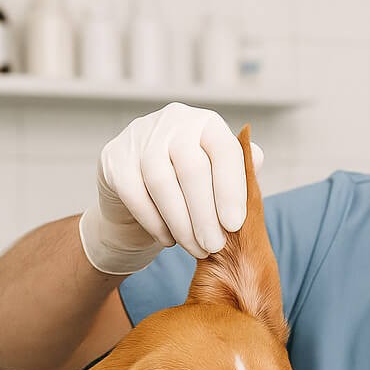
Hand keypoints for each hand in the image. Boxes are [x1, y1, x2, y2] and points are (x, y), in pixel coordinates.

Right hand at [78, 103, 264, 273]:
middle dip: (206, 214)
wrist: (142, 194)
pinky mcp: (113, 157)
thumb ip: (241, 172)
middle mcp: (174, 121)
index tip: (234, 225)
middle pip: (192, 169)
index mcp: (207, 123)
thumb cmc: (192, 188)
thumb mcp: (220, 179)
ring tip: (196, 249)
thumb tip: (256, 159)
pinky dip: (154, 222)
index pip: (224, 151)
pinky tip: (169, 240)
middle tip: (214, 247)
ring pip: (161, 182)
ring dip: (181, 223)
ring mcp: (139, 135)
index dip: (231, 190)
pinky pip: (134, 194)